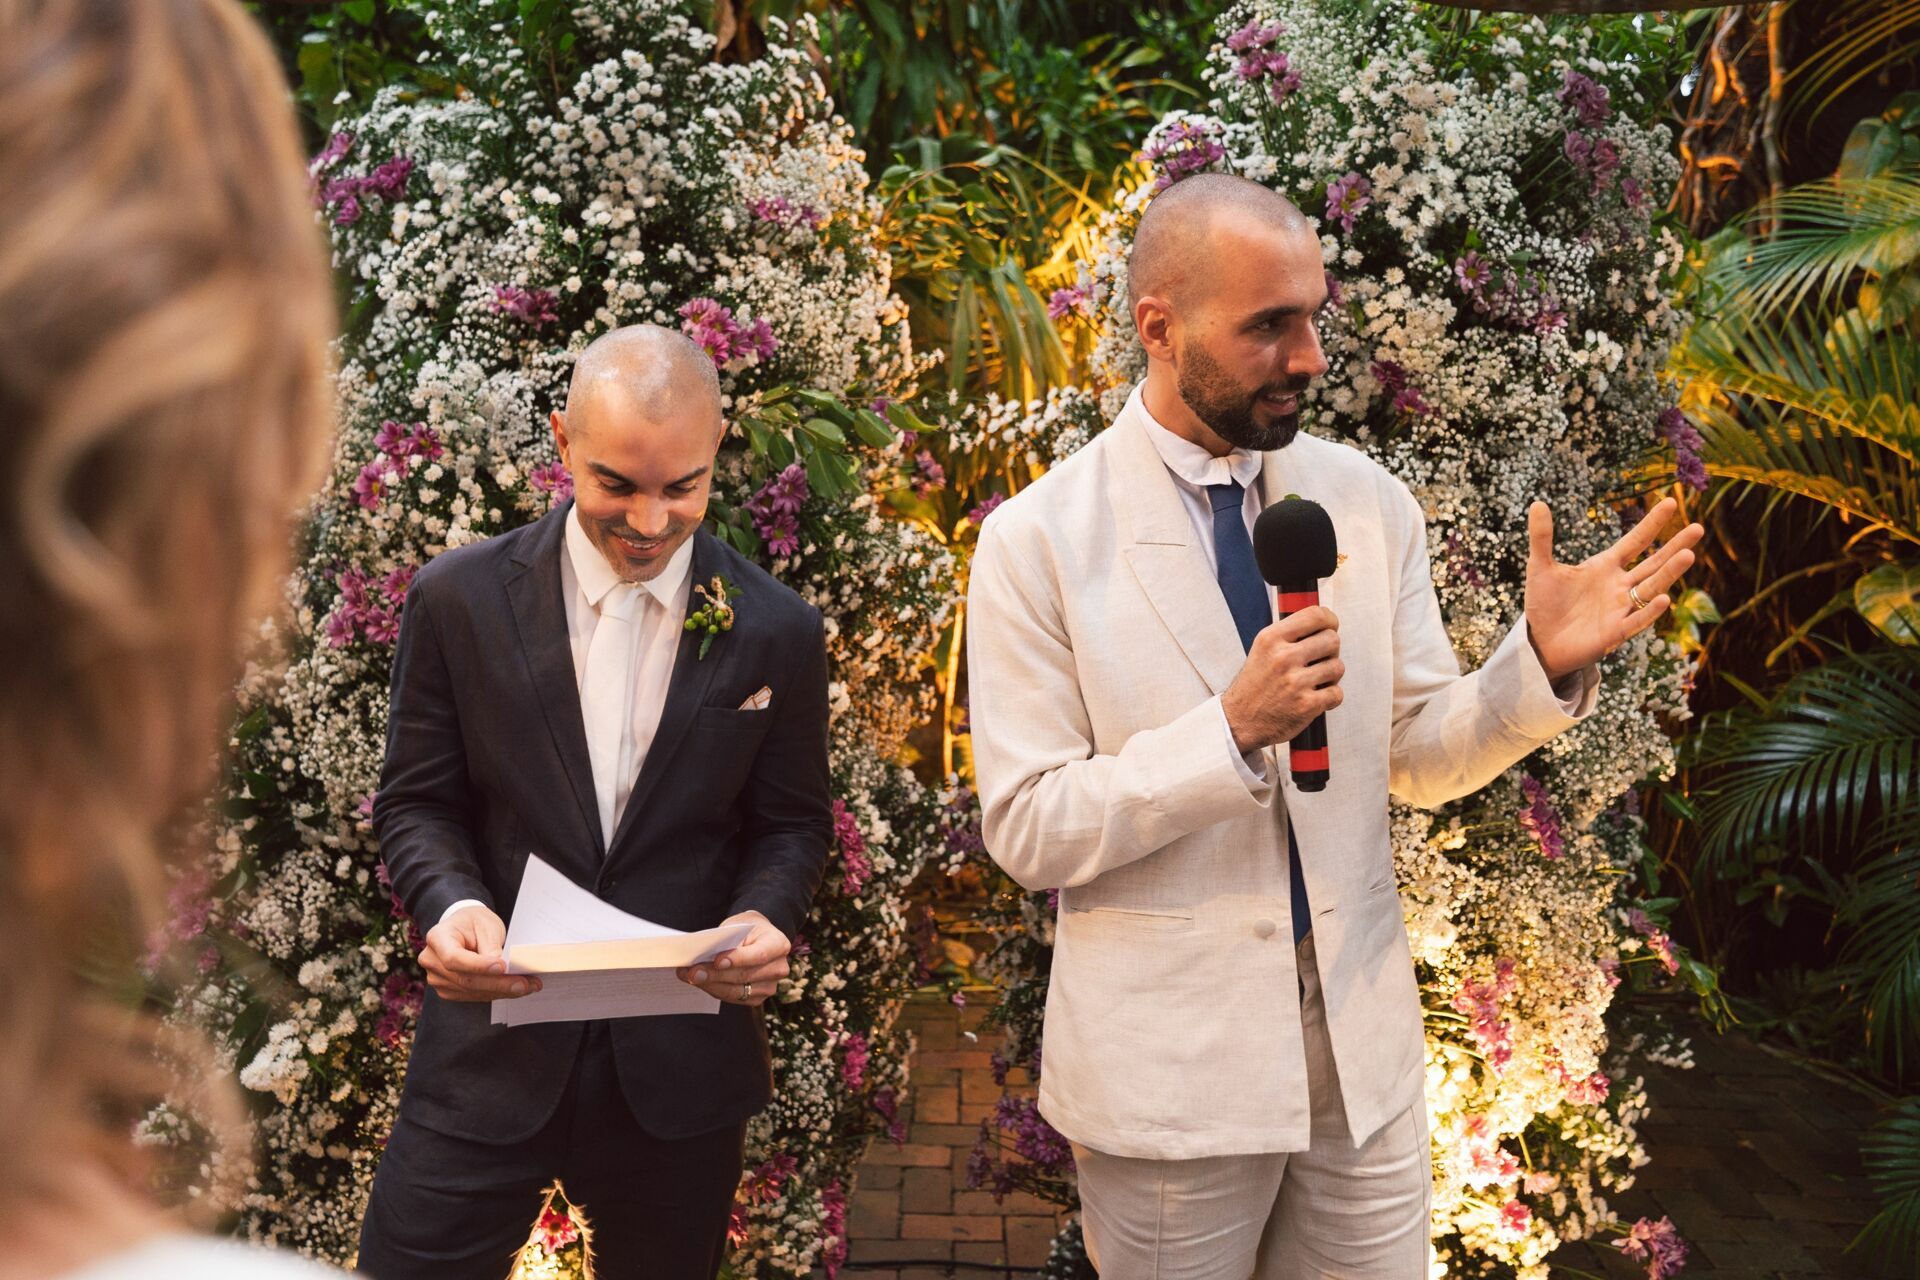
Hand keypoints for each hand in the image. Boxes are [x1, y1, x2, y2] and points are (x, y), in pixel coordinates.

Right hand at [419, 904, 542, 1001]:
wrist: (465, 928)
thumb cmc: (474, 922)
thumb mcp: (486, 925)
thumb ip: (491, 946)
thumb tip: (502, 970)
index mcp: (437, 937)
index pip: (454, 958)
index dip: (478, 966)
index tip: (502, 966)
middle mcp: (432, 960)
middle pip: (465, 979)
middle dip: (498, 983)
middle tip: (526, 983)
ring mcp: (438, 978)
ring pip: (472, 991)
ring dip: (502, 991)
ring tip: (528, 985)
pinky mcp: (449, 990)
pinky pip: (473, 996)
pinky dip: (496, 993)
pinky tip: (514, 988)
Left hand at [677, 911, 789, 1006]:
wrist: (757, 938)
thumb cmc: (746, 929)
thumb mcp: (739, 925)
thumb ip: (726, 940)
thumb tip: (703, 956)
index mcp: (778, 944)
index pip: (759, 955)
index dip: (738, 959)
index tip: (717, 960)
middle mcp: (779, 968)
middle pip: (744, 975)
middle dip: (714, 974)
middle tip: (691, 971)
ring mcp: (770, 986)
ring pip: (735, 990)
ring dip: (709, 984)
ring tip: (689, 976)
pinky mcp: (758, 998)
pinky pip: (732, 998)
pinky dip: (714, 989)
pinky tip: (699, 982)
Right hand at [1221, 605, 1344, 752]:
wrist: (1239, 721)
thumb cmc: (1255, 685)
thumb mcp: (1262, 649)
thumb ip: (1290, 634)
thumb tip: (1324, 621)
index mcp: (1271, 639)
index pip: (1315, 615)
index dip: (1330, 619)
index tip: (1331, 626)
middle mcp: (1283, 657)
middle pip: (1332, 639)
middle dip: (1330, 650)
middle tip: (1319, 660)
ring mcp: (1296, 682)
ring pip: (1338, 666)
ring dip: (1331, 675)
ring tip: (1315, 680)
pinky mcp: (1307, 705)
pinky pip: (1337, 693)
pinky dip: (1330, 697)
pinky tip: (1315, 697)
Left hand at [1524, 497, 1704, 680]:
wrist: (1540, 642)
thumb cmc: (1545, 604)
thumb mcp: (1541, 568)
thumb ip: (1542, 538)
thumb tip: (1537, 504)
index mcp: (1605, 566)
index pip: (1635, 541)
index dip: (1651, 523)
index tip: (1671, 501)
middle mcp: (1619, 586)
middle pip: (1653, 563)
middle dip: (1674, 546)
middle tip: (1698, 528)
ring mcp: (1620, 609)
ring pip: (1651, 588)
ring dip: (1669, 573)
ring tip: (1688, 555)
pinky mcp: (1614, 633)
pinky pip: (1636, 621)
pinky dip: (1650, 611)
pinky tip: (1664, 598)